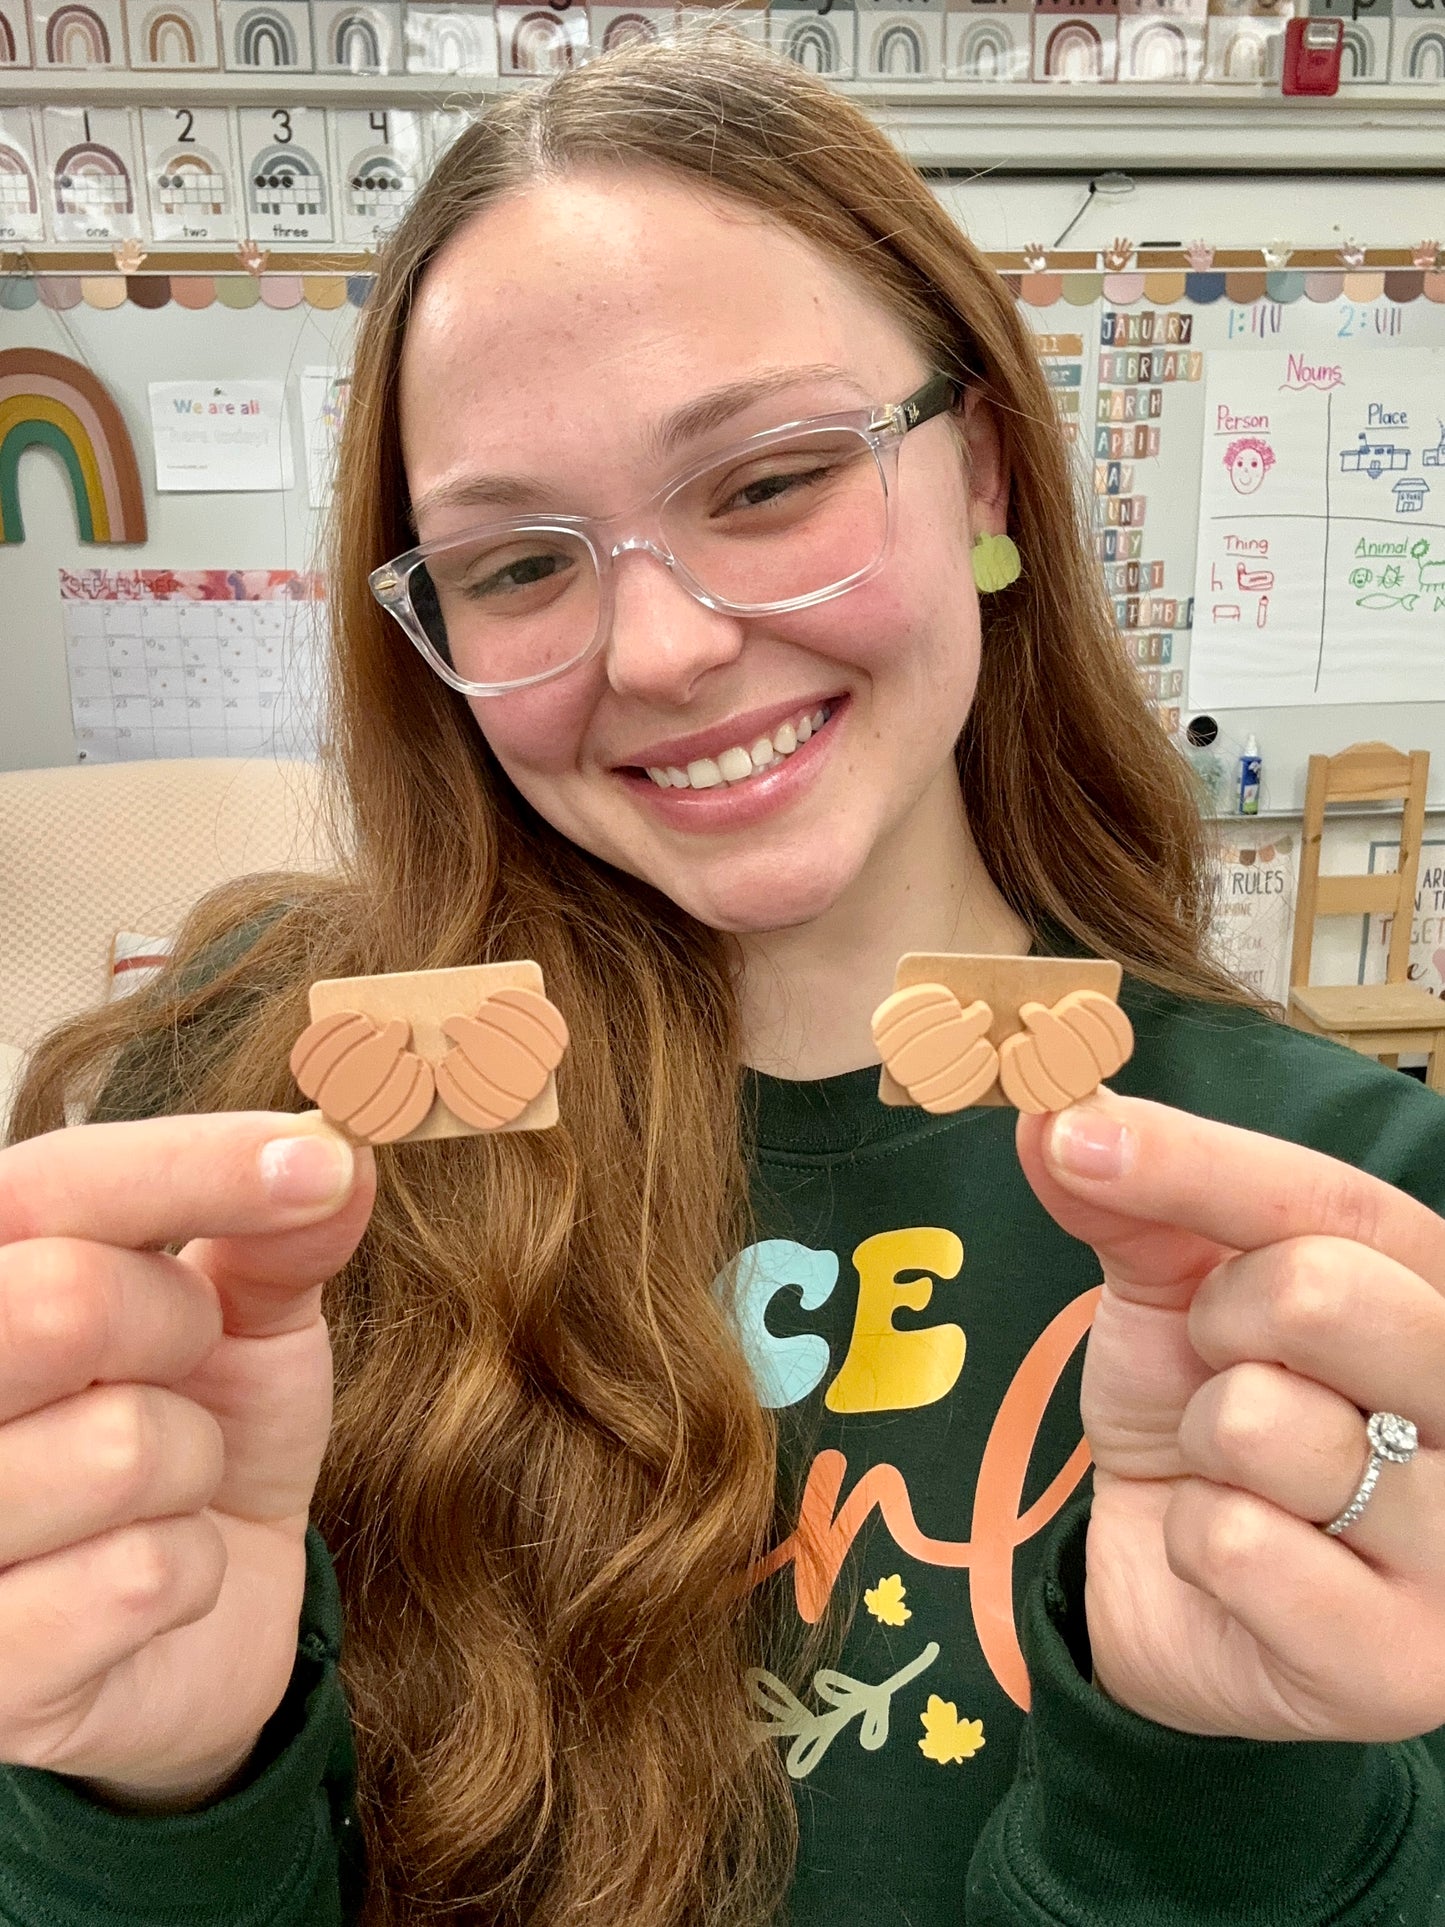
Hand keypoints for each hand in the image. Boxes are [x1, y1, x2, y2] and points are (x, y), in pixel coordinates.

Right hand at [0, 1112, 374, 1804]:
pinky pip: (138, 1578)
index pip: (50, 1187)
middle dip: (176, 1327)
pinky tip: (149, 1585)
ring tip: (162, 1487)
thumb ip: (277, 1234)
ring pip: (121, 1446)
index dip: (193, 1165)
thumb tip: (345, 1148)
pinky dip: (189, 1571)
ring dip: (193, 1467)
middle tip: (187, 1361)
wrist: (192, 1624)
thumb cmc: (197, 1437)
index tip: (324, 1161)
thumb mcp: (244, 1319)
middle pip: (61, 1302)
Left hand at [1016, 1089, 1444, 1742]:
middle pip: (1323, 1292)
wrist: (1183, 1597)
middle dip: (1218, 1322)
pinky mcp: (1403, 1662)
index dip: (1198, 1163)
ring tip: (1236, 1474)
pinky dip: (1193, 1541)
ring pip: (1261, 1421)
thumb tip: (1050, 1115)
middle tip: (1217, 1366)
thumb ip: (1133, 1201)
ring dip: (1201, 1443)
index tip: (1077, 1136)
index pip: (1335, 1203)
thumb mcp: (1174, 1299)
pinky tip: (1237, 1565)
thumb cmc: (1206, 1423)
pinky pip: (1234, 1543)